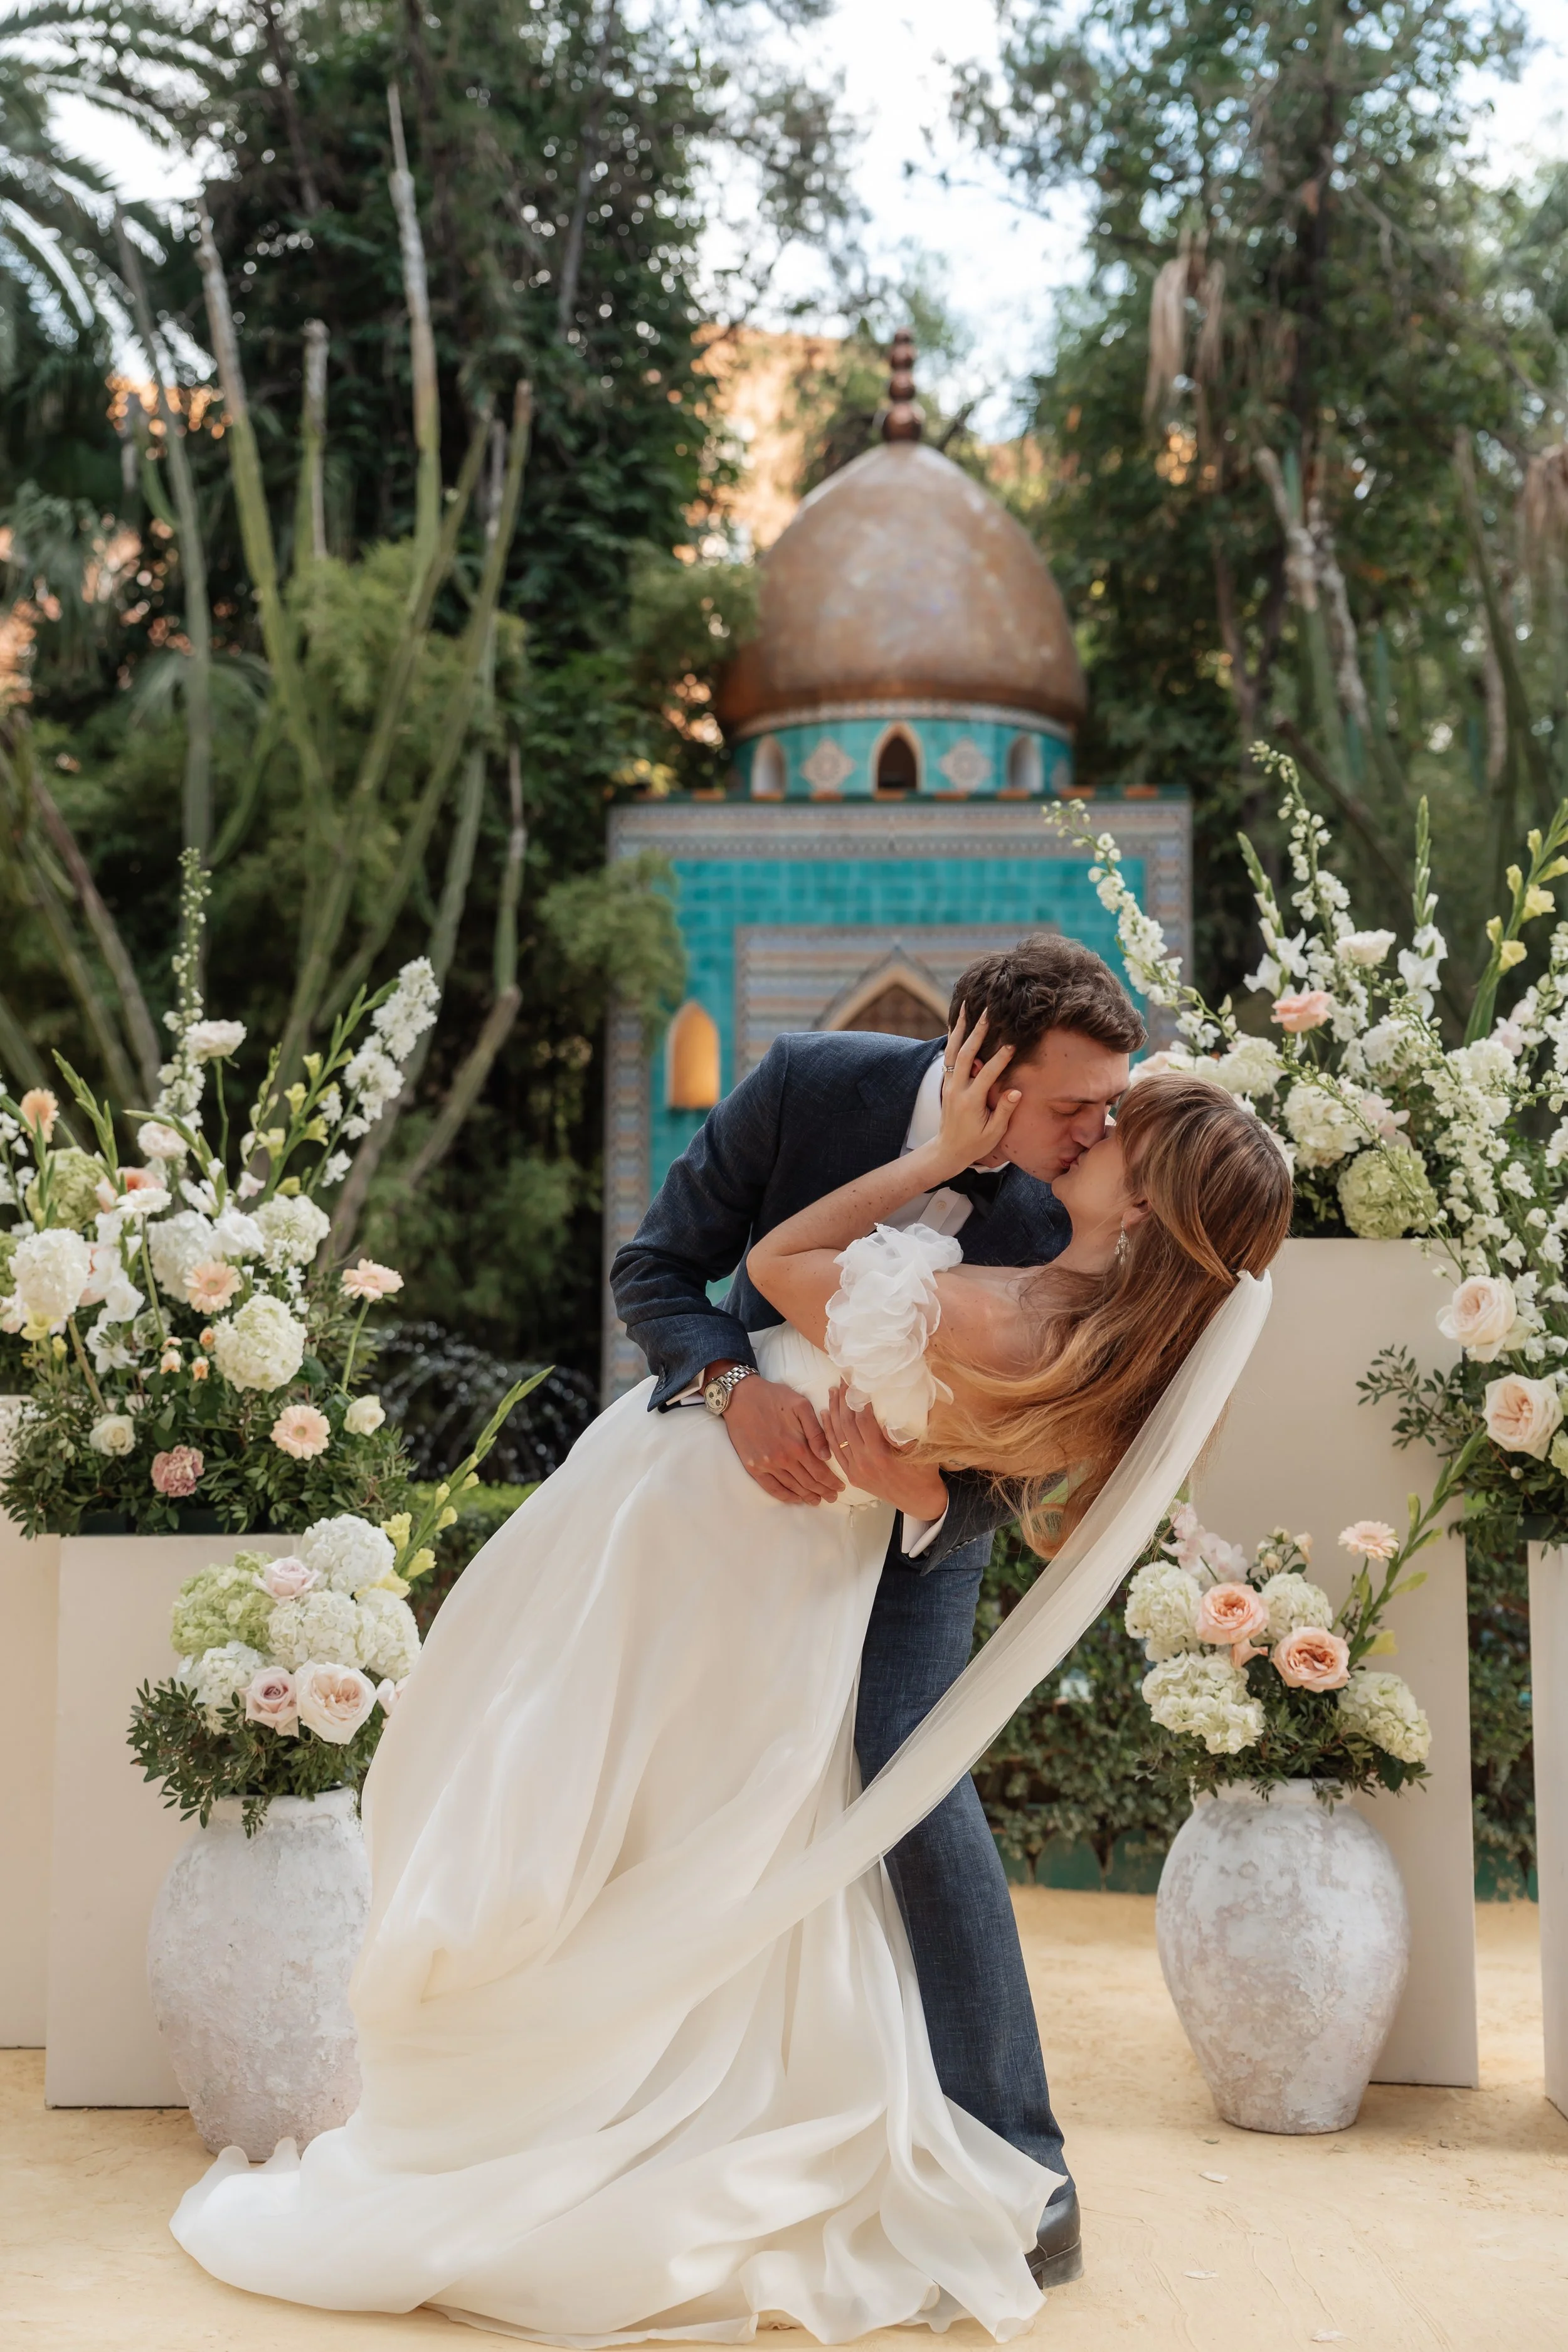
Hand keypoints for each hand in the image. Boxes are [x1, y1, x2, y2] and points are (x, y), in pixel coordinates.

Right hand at [715, 1371, 840, 1504]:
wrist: (741, 1397)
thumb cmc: (774, 1397)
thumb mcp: (801, 1406)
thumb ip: (816, 1432)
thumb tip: (827, 1456)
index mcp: (797, 1446)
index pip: (820, 1472)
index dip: (832, 1482)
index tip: (840, 1487)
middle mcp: (782, 1460)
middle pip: (808, 1483)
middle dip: (823, 1492)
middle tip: (833, 1497)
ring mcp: (766, 1466)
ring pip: (792, 1488)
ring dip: (806, 1496)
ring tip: (817, 1500)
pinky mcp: (753, 1467)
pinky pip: (772, 1488)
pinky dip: (785, 1496)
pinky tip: (794, 1499)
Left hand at [822, 1385, 947, 1520]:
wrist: (919, 1500)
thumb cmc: (923, 1472)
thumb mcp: (919, 1449)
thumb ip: (904, 1429)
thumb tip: (898, 1401)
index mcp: (880, 1455)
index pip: (863, 1421)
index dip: (859, 1400)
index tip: (860, 1383)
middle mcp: (863, 1462)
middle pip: (847, 1425)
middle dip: (844, 1400)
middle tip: (844, 1380)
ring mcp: (855, 1470)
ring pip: (838, 1436)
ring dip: (833, 1412)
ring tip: (833, 1392)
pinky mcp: (852, 1475)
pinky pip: (836, 1450)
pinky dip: (829, 1431)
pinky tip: (826, 1415)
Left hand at [924, 1007, 1019, 1182]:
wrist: (948, 1150)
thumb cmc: (975, 1143)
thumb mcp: (994, 1132)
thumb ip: (1004, 1111)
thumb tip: (1015, 1091)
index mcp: (970, 1101)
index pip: (986, 1074)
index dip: (1000, 1059)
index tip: (1012, 1044)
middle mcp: (956, 1089)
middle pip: (965, 1054)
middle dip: (976, 1032)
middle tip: (986, 1011)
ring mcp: (949, 1084)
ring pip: (953, 1051)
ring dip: (960, 1028)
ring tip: (966, 1007)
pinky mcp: (946, 1083)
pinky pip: (949, 1056)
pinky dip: (953, 1038)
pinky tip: (957, 1024)